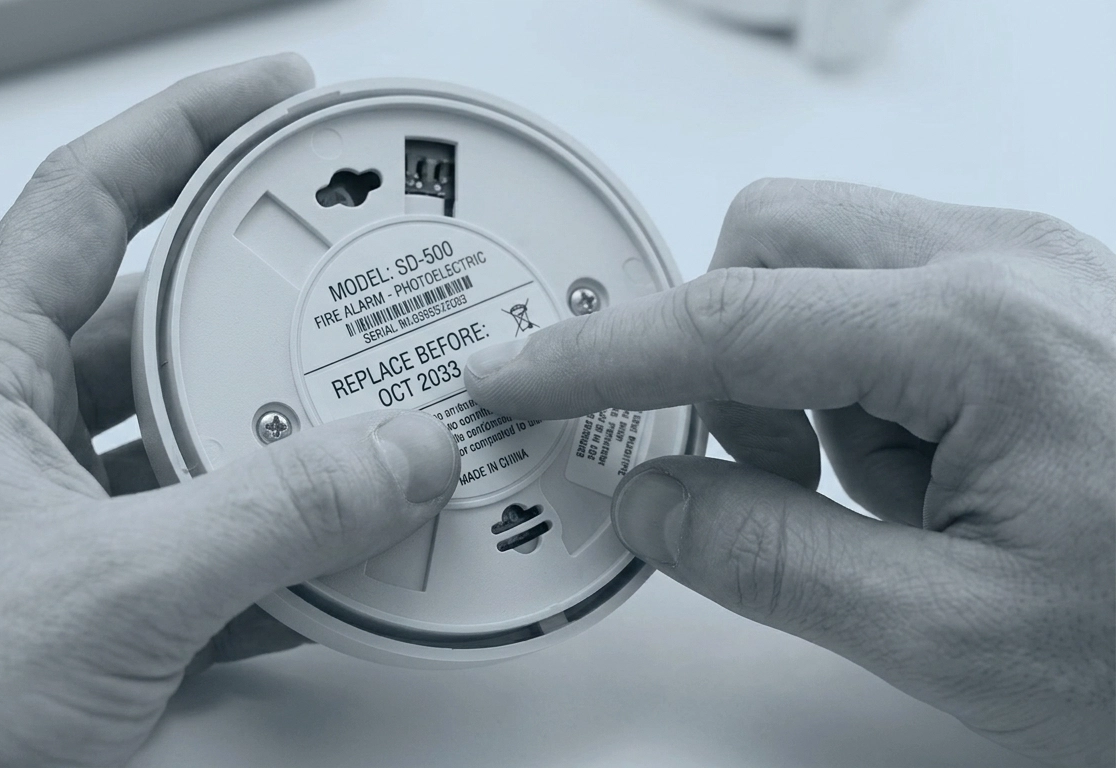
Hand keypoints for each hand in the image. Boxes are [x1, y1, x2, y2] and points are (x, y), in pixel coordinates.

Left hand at [0, 55, 457, 767]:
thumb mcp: (105, 588)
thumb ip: (269, 517)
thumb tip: (389, 454)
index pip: (85, 200)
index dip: (183, 127)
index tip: (271, 99)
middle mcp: (13, 438)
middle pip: (154, 326)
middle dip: (256, 308)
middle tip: (347, 288)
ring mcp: (53, 525)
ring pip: (186, 445)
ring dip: (276, 442)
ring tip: (362, 427)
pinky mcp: (89, 605)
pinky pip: (204, 543)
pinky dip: (277, 545)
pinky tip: (335, 557)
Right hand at [464, 179, 1114, 765]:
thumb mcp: (952, 633)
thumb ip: (771, 560)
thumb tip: (648, 503)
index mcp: (980, 336)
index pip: (725, 323)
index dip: (597, 357)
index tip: (519, 378)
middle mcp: (1006, 267)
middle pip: (772, 240)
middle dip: (717, 350)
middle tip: (749, 467)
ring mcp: (1031, 270)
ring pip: (827, 263)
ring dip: (798, 373)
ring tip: (875, 495)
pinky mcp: (1042, 296)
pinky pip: (891, 293)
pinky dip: (858, 377)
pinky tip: (925, 472)